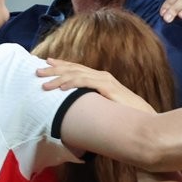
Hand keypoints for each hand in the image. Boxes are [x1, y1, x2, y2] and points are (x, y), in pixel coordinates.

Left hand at [36, 58, 154, 112]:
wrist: (144, 117)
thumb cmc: (124, 114)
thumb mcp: (105, 106)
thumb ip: (93, 103)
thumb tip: (79, 108)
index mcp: (100, 78)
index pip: (77, 68)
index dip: (61, 65)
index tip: (47, 64)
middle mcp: (101, 76)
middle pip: (73, 68)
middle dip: (54, 69)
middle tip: (38, 71)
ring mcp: (105, 80)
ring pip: (76, 75)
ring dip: (59, 78)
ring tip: (45, 83)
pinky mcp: (107, 87)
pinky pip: (86, 83)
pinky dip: (72, 84)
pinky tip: (61, 88)